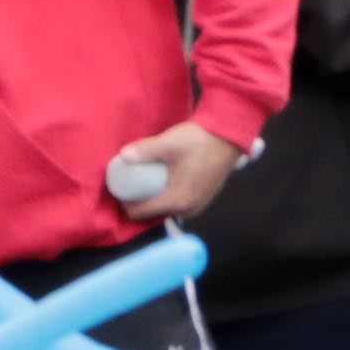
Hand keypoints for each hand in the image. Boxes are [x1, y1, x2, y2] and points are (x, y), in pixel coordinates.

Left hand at [105, 118, 241, 212]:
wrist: (229, 136)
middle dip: (140, 201)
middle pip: (153, 213)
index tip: (119, 187)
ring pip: (167, 210)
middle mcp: (188, 209)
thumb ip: (146, 149)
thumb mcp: (170, 142)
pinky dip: (168, 198)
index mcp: (177, 200)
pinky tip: (163, 183)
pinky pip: (179, 206)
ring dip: (155, 200)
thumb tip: (123, 156)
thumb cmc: (200, 139)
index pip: (141, 212)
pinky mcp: (204, 200)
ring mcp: (198, 206)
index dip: (126, 202)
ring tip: (145, 182)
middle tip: (131, 183)